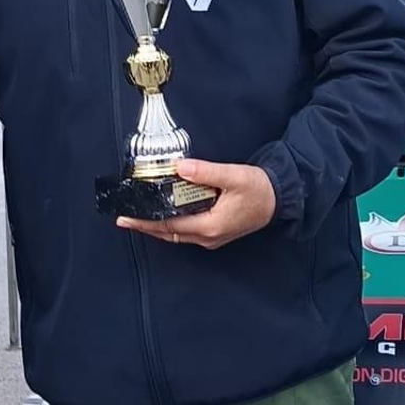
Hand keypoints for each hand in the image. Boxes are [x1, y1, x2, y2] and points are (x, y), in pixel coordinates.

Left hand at [116, 159, 276, 249]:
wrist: (280, 199)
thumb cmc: (259, 189)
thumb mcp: (233, 176)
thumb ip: (205, 172)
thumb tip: (180, 167)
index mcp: (210, 225)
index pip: (169, 225)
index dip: (145, 222)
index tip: (126, 218)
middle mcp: (208, 236)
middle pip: (169, 233)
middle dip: (146, 226)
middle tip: (125, 219)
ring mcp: (213, 237)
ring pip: (177, 234)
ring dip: (158, 226)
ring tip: (140, 217)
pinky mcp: (216, 232)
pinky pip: (187, 231)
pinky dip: (172, 225)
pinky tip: (166, 215)